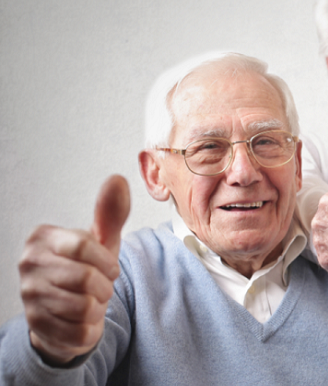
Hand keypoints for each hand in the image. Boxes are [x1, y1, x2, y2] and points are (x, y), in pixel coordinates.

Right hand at [19, 175, 129, 364]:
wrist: (68, 309)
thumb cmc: (86, 268)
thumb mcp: (101, 240)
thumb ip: (110, 213)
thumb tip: (118, 179)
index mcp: (42, 238)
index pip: (83, 245)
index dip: (106, 261)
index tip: (110, 267)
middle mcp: (28, 264)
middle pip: (86, 278)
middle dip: (104, 287)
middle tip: (98, 287)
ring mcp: (28, 295)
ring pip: (84, 306)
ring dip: (97, 307)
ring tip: (89, 301)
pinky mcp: (35, 324)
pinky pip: (80, 330)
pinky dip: (89, 327)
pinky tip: (80, 318)